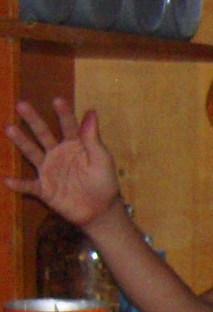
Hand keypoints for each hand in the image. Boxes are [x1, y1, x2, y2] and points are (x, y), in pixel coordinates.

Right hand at [5, 99, 122, 227]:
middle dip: (33, 119)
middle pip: (43, 133)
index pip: (68, 125)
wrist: (100, 211)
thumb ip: (93, 139)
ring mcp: (49, 169)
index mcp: (75, 145)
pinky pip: (30, 185)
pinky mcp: (44, 188)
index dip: (63, 113)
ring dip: (21, 141)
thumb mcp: (102, 160)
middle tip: (21, 104)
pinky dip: (20, 184)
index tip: (58, 100)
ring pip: (32, 153)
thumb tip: (91, 112)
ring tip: (9, 128)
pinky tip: (8, 180)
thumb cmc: (103, 183)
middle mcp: (57, 153)